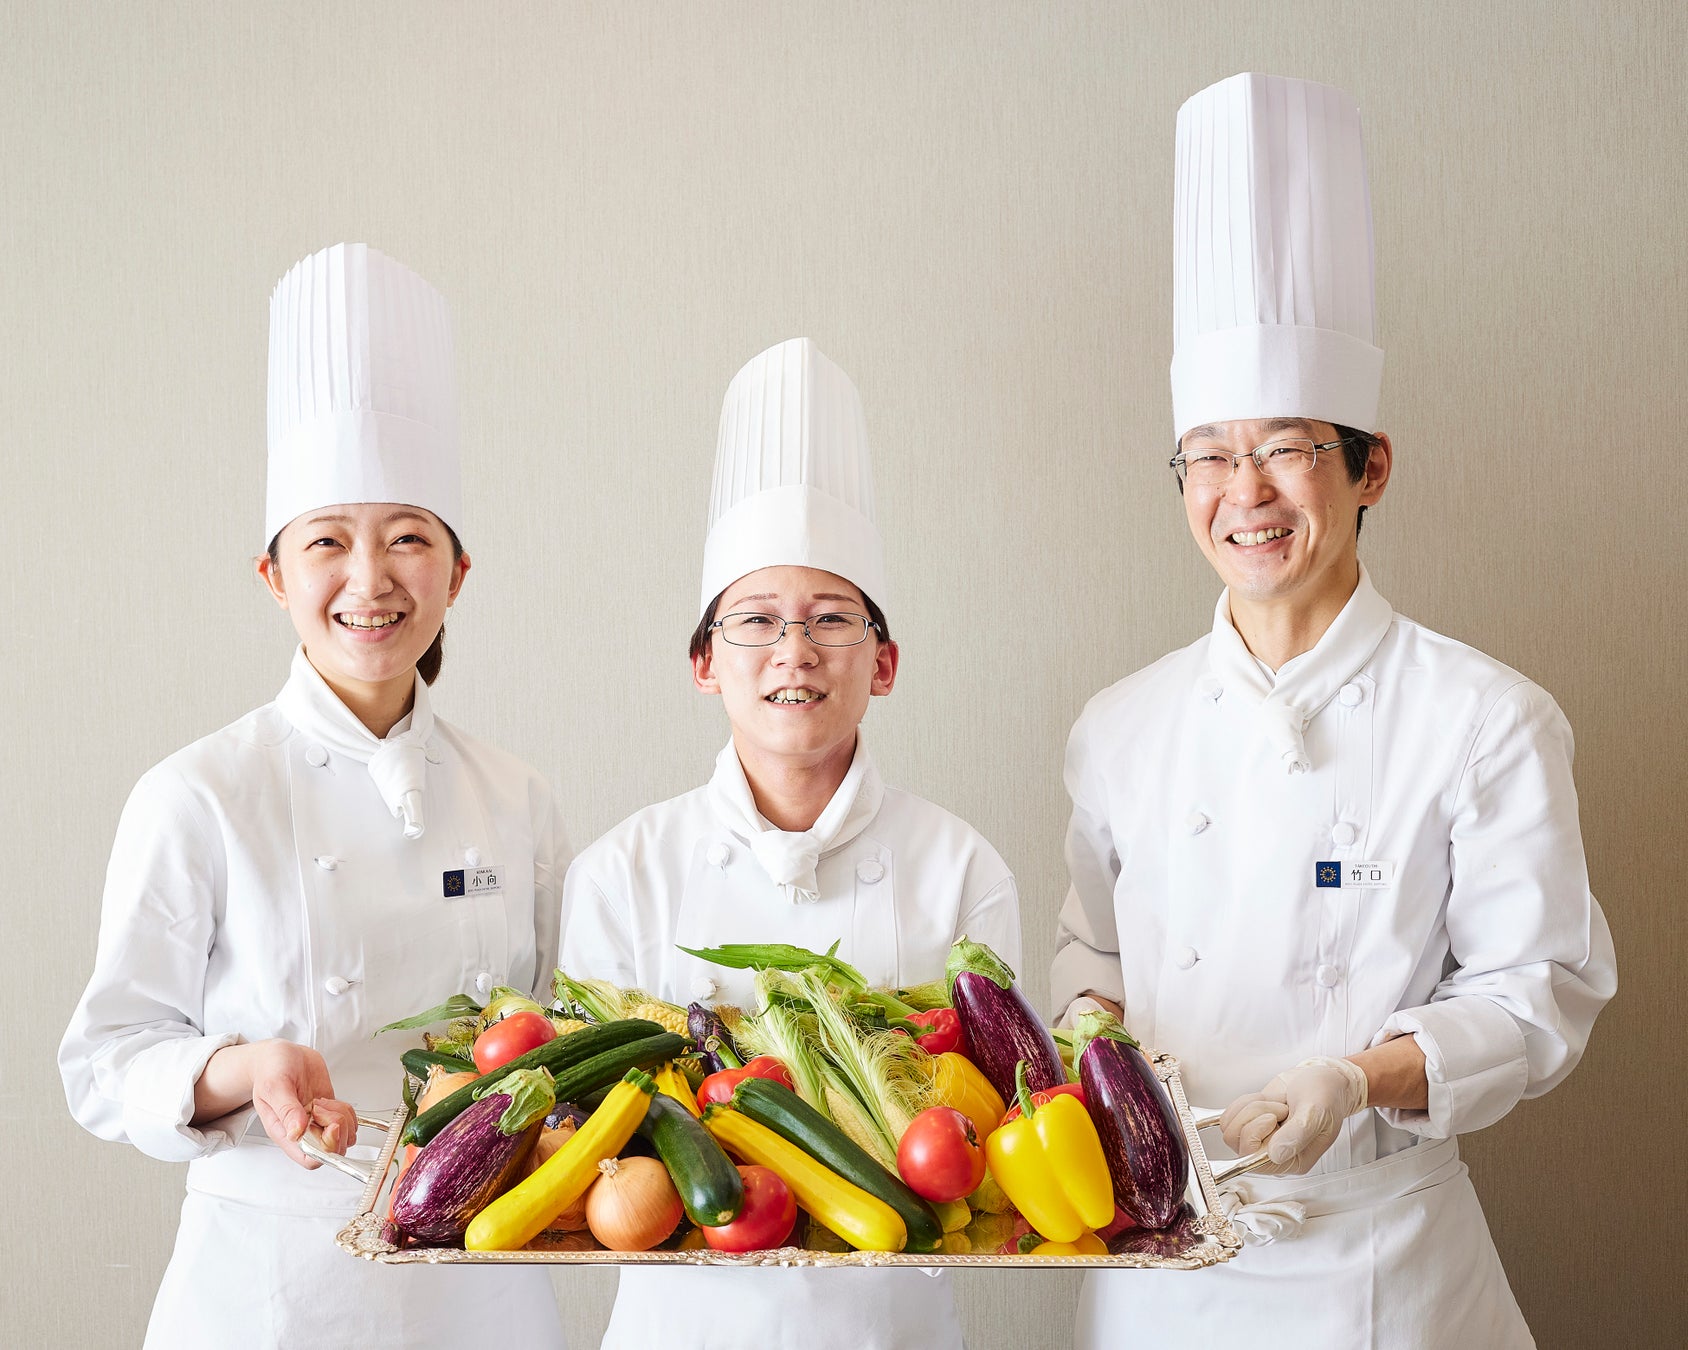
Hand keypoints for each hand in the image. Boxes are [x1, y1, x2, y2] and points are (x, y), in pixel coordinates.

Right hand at [198, 1039, 358, 1169]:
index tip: (329, 1127)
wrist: (280, 1055)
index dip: (325, 1149)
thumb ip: (286, 1109)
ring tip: (324, 1103)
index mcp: (285, 1133)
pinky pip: (349, 1121)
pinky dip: (348, 1111)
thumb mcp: (274, 1086)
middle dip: (338, 1129)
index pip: (309, 1159)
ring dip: (343, 1118)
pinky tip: (332, 1101)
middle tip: (322, 1108)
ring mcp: (318, 1122)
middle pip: (333, 1150)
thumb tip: (297, 1132)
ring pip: (345, 1135)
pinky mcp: (330, 1111)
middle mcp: (303, 1131)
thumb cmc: (270, 1070)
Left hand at [1219, 1057, 1368, 1175]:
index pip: (1255, 1162)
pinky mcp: (1251, 1124)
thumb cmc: (1326, 1096)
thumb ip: (1298, 1133)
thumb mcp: (1317, 1112)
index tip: (1273, 1118)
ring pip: (1231, 1128)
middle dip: (1256, 1115)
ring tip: (1277, 1104)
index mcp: (1294, 1161)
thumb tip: (1275, 1154)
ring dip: (1252, 1107)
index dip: (1256, 1135)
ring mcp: (1261, 1139)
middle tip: (1281, 1108)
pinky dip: (1244, 1101)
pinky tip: (1267, 1100)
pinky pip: (1229, 1116)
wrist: (1320, 1078)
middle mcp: (1274, 1154)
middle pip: (1238, 1142)